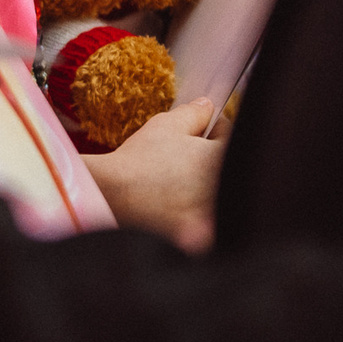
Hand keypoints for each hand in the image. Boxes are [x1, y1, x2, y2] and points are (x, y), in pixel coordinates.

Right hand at [81, 99, 224, 251]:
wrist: (113, 195)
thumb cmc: (141, 158)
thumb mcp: (167, 124)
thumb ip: (194, 113)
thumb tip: (207, 107)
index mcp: (221, 158)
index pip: (230, 136)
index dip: (212, 127)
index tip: (197, 129)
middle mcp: (223, 187)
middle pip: (226, 165)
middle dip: (209, 156)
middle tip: (185, 155)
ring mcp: (213, 213)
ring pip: (216, 193)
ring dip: (204, 184)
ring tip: (177, 179)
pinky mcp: (200, 234)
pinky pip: (206, 223)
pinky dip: (197, 215)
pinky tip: (175, 203)